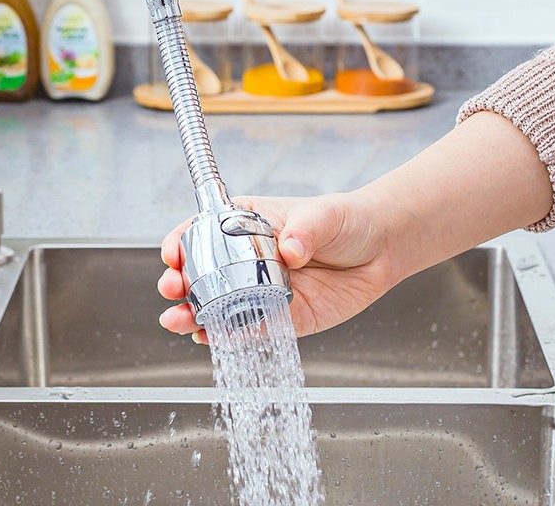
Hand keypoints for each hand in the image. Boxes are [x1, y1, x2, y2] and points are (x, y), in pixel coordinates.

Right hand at [157, 192, 400, 343]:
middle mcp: (247, 258)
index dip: (182, 241)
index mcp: (247, 222)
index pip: (202, 230)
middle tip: (172, 288)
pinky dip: (228, 335)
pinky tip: (209, 338)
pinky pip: (251, 328)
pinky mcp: (282, 316)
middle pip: (202, 271)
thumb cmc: (347, 219)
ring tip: (177, 320)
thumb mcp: (324, 215)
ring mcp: (261, 289)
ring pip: (218, 304)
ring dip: (194, 313)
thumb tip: (291, 250)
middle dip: (180, 282)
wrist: (382, 249)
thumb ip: (306, 230)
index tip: (173, 253)